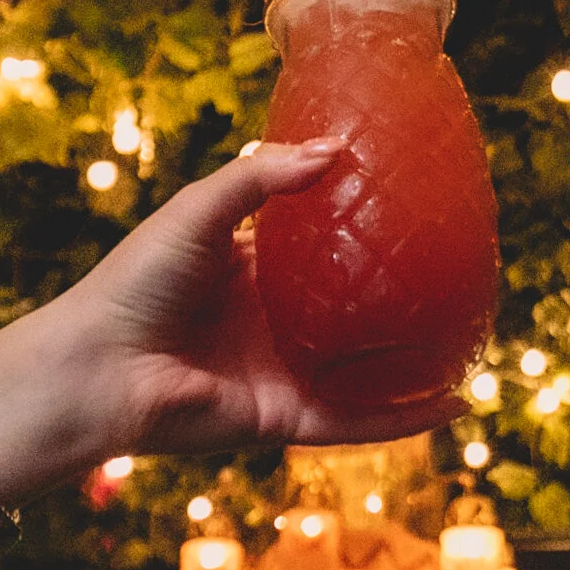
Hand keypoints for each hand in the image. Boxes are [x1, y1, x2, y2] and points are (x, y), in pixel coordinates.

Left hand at [68, 143, 461, 454]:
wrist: (97, 366)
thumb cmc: (136, 281)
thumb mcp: (200, 209)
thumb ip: (261, 179)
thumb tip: (334, 150)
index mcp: (249, 272)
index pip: (316, 247)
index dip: (358, 229)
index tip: (408, 205)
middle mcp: (271, 324)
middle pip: (347, 308)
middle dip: (397, 297)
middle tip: (456, 272)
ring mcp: (280, 372)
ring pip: (362, 368)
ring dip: (414, 361)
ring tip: (472, 342)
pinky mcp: (282, 418)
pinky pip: (353, 420)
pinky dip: (402, 417)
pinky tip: (453, 404)